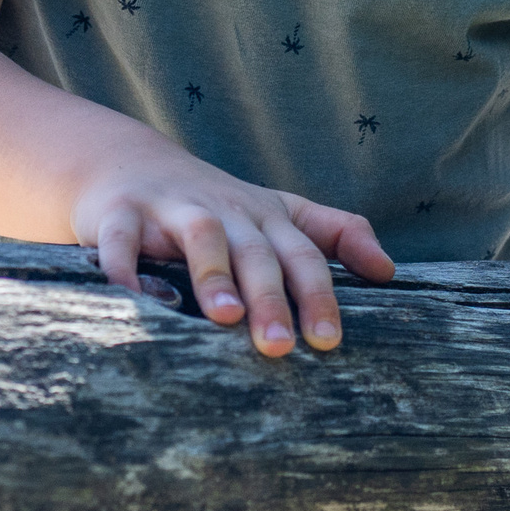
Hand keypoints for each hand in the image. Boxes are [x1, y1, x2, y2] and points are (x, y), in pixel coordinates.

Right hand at [72, 138, 393, 356]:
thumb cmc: (216, 205)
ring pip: (200, 237)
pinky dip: (124, 268)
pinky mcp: (120, 213)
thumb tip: (390, 272)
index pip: (302, 255)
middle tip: (280, 346)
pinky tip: (135, 301)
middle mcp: (224, 210)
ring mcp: (172, 208)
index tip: (329, 340)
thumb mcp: (279, 213)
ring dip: (213, 274)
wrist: (130, 164)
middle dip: (270, 296)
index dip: (317, 294)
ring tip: (225, 317)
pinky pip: (121, 240)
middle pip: (254, 250)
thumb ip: (335, 235)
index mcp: (264, 217)